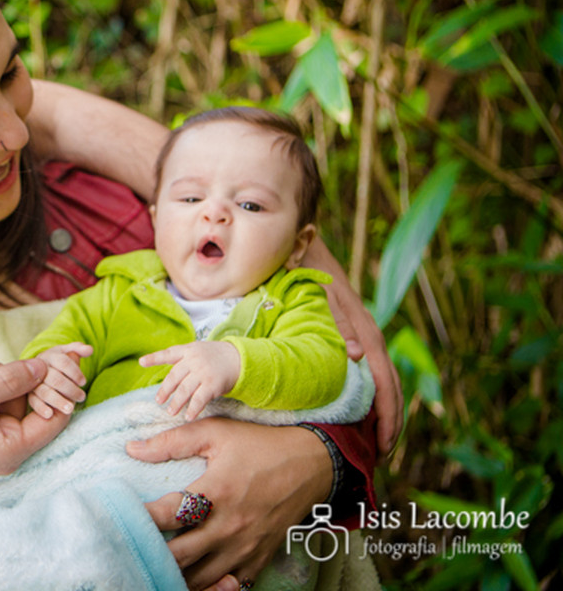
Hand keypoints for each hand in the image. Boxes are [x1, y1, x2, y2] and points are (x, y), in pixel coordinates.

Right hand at [27, 342, 92, 417]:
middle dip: (70, 389)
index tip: (83, 382)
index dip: (75, 372)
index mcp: (50, 356)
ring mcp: (33, 382)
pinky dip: (41, 408)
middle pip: (55, 379)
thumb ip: (78, 350)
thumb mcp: (66, 353)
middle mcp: (40, 368)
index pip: (63, 361)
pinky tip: (50, 414)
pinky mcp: (28, 394)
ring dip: (58, 400)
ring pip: (44, 391)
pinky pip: (33, 401)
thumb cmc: (57, 362)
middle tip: (82, 397)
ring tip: (70, 409)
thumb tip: (89, 350)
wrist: (38, 369)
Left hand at [128, 418, 330, 589]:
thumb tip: (132, 449)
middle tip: (133, 543)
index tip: (121, 515)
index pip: (168, 516)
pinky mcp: (257, 559)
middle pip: (179, 556)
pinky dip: (206, 583)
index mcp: (216, 493)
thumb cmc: (259, 446)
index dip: (141, 519)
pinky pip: (227, 585)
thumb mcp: (215, 433)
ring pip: (199, 578)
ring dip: (175, 571)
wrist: (311, 466)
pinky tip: (190, 573)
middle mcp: (229, 527)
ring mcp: (244, 548)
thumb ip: (171, 442)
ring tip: (154, 560)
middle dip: (152, 551)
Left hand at [140, 341, 239, 419]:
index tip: (141, 362)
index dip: (154, 358)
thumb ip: (182, 360)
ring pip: (185, 390)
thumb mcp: (197, 351)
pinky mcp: (213, 384)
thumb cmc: (213, 357)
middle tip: (158, 401)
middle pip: (174, 377)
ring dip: (176, 402)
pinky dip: (193, 409)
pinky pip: (200, 399)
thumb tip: (167, 378)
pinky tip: (188, 416)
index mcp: (188, 350)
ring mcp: (203, 372)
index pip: (168, 354)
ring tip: (170, 412)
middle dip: (165, 390)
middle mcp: (194, 360)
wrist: (238, 358)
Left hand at [303, 237, 404, 451]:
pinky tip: (361, 407)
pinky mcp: (348, 329)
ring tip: (376, 439)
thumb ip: (338, 320)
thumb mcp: (320, 291)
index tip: (385, 441)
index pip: (383, 378)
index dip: (387, 411)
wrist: (300, 237)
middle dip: (389, 418)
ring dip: (382, 408)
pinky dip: (369, 390)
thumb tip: (356, 356)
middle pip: (387, 383)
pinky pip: (366, 367)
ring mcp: (358, 331)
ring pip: (379, 376)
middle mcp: (365, 333)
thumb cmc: (305, 263)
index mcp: (362, 328)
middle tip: (383, 452)